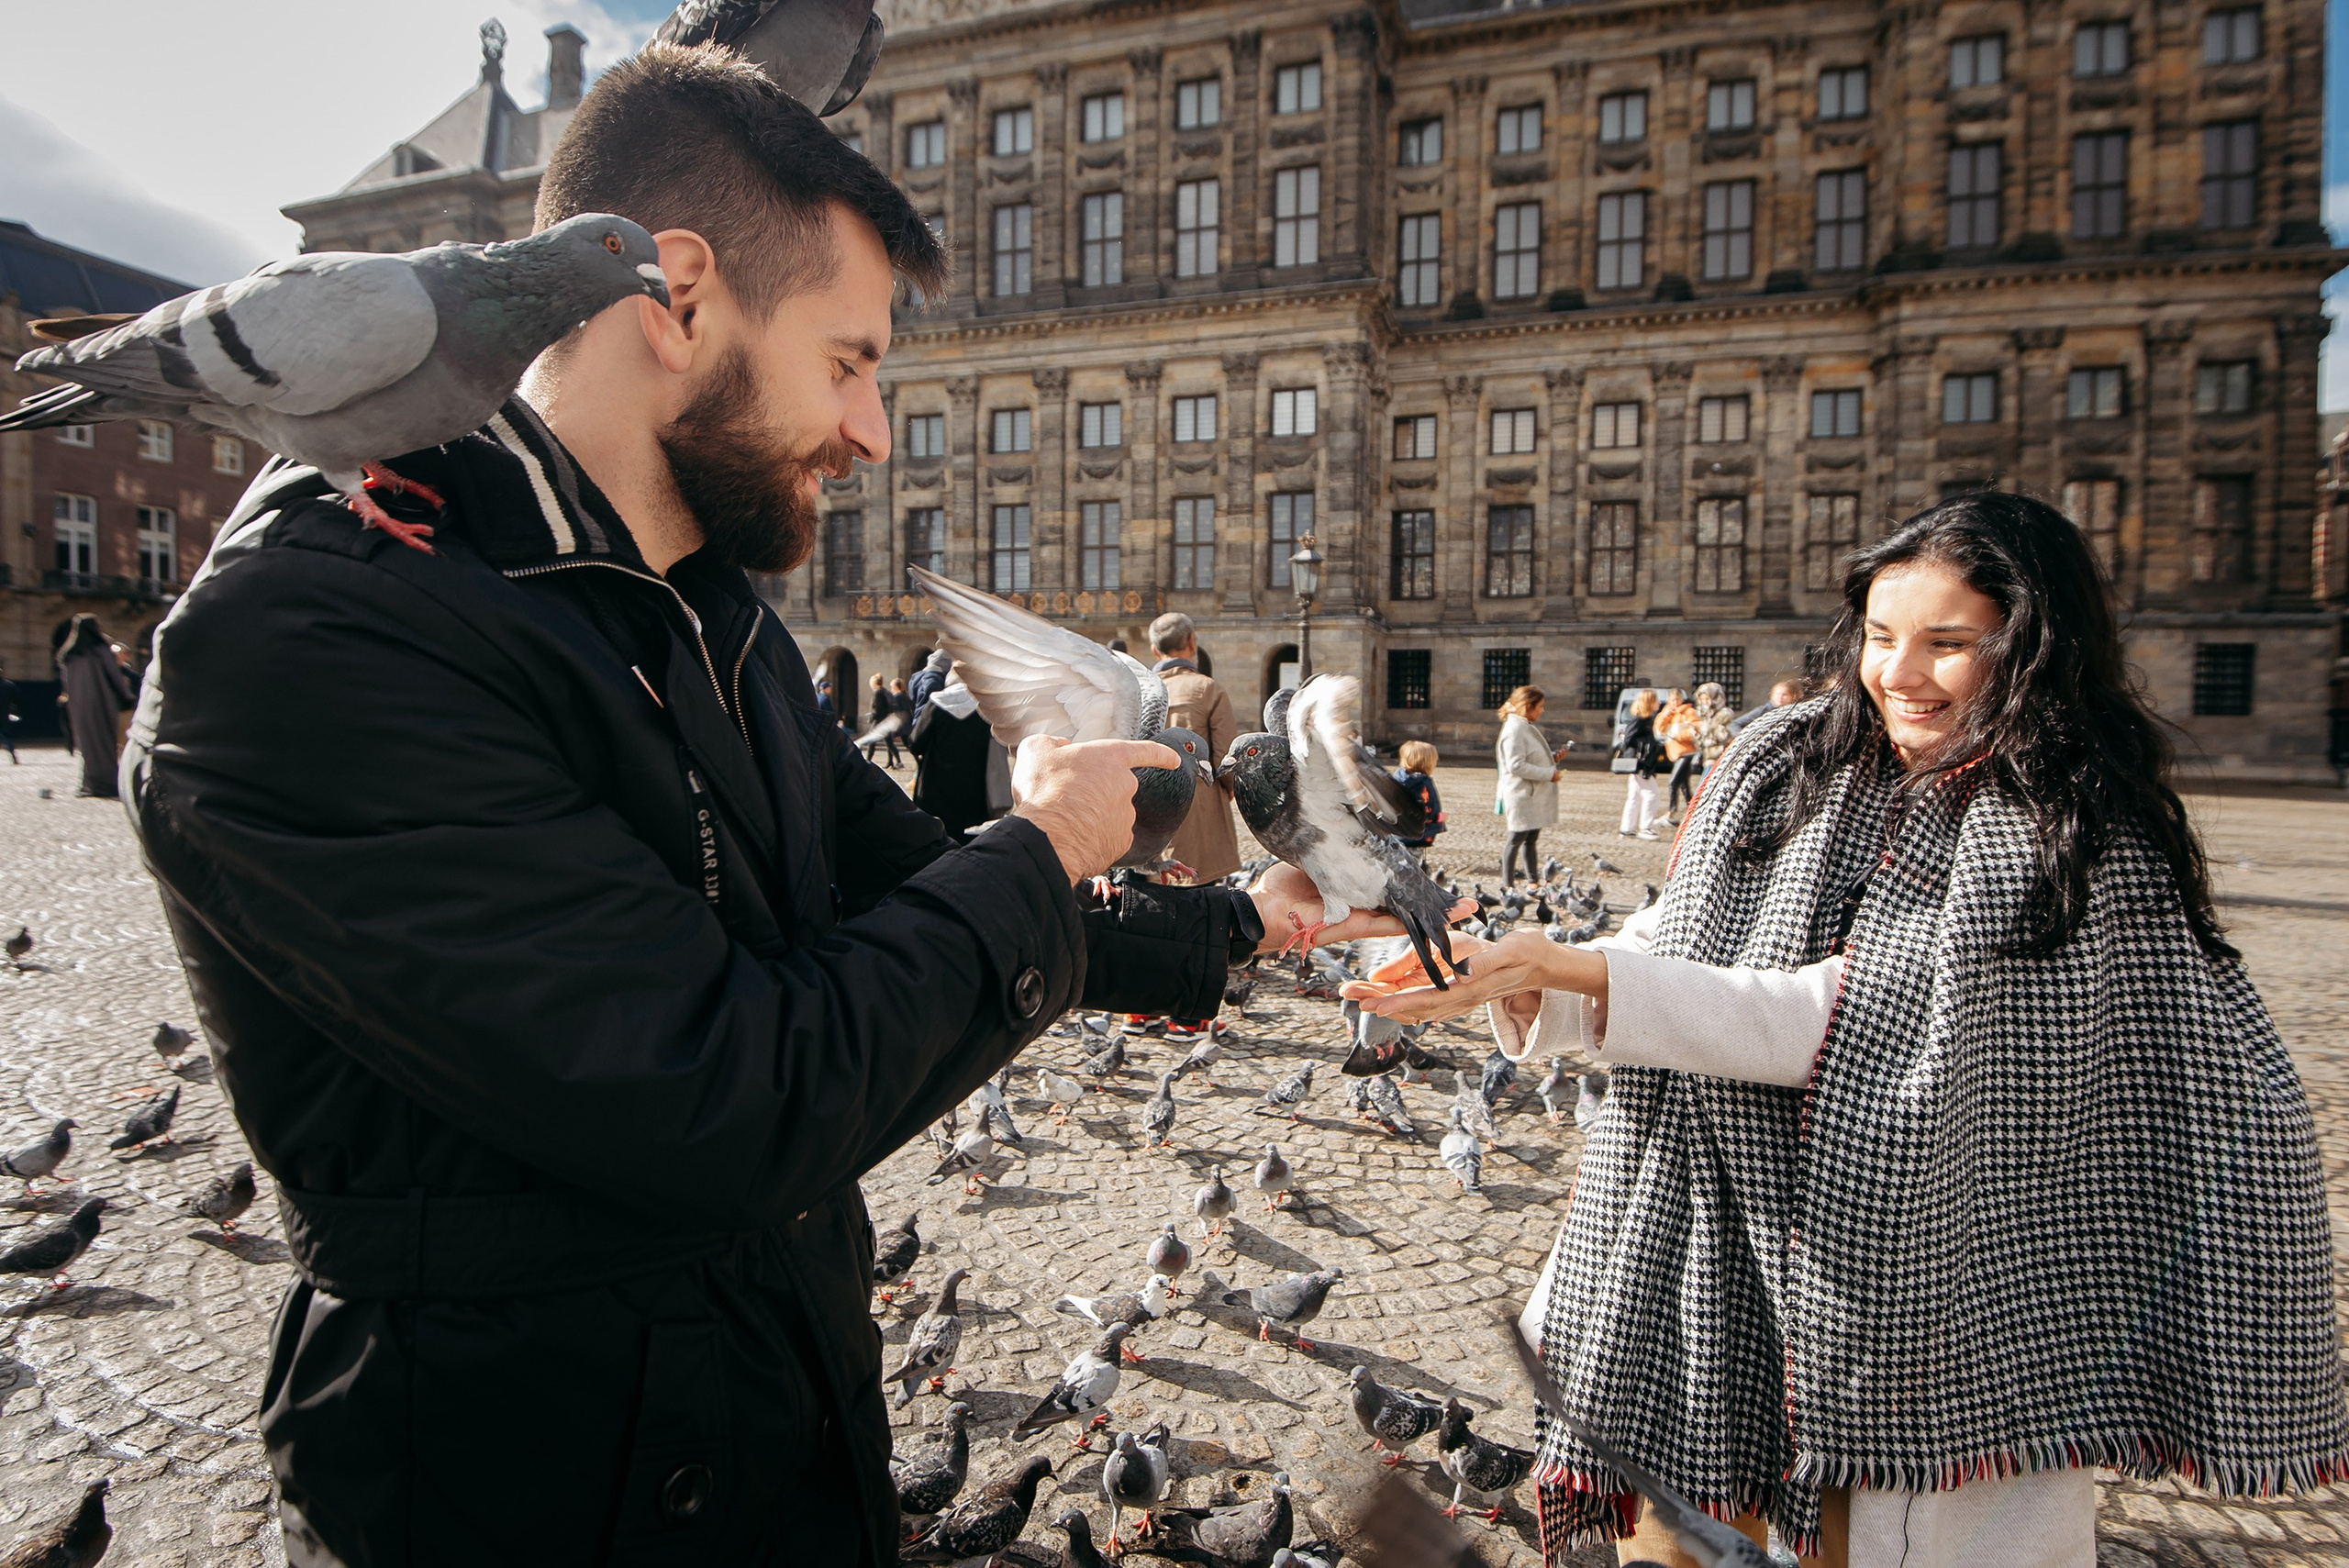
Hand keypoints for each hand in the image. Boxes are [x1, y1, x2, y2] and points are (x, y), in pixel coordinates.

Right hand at [1008, 735, 1178, 883]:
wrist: (1048, 838)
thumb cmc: (1044, 791)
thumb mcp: (1037, 751)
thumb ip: (1052, 743)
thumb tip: (1060, 748)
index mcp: (1111, 758)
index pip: (1145, 751)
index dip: (1160, 754)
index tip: (1173, 759)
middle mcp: (1125, 785)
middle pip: (1116, 786)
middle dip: (1096, 792)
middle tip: (1067, 798)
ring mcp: (1126, 816)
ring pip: (1110, 814)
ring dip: (1093, 816)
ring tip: (1065, 820)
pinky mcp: (1120, 842)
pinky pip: (1108, 837)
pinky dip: (1094, 838)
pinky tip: (1074, 836)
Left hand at [1246, 862, 1475, 954]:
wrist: (1260, 911)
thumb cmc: (1280, 890)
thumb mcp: (1313, 862)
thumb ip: (1330, 854)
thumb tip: (1342, 829)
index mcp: (1354, 893)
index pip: (1391, 891)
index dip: (1416, 888)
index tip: (1438, 883)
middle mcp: (1362, 907)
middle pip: (1406, 907)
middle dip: (1436, 905)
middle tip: (1467, 902)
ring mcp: (1360, 919)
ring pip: (1406, 919)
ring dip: (1436, 917)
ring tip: (1465, 911)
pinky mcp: (1353, 926)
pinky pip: (1387, 926)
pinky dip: (1413, 925)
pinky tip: (1438, 924)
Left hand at [1338, 929, 1604, 1025]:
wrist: (1539, 963)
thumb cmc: (1523, 954)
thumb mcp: (1506, 952)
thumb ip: (1485, 963)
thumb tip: (1465, 974)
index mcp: (1468, 990)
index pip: (1426, 1000)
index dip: (1398, 1003)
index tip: (1372, 1003)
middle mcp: (1458, 999)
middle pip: (1412, 1005)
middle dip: (1380, 1001)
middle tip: (1348, 994)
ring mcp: (1455, 999)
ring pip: (1413, 1004)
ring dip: (1384, 1000)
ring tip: (1354, 993)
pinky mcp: (1454, 992)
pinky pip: (1422, 1000)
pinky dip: (1399, 998)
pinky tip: (1381, 993)